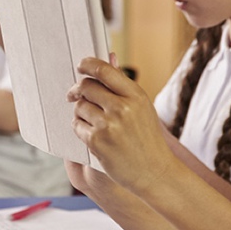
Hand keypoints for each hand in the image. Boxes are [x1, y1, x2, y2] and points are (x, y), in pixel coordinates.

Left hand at [67, 57, 176, 196]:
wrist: (155, 172)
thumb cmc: (147, 138)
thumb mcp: (142, 107)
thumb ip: (122, 85)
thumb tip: (110, 57)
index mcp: (135, 96)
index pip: (104, 70)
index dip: (87, 64)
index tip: (81, 66)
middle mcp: (122, 108)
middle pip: (86, 86)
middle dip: (79, 90)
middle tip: (75, 95)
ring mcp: (108, 125)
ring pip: (79, 106)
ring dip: (80, 111)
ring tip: (92, 121)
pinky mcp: (97, 142)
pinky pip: (77, 125)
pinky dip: (80, 128)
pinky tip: (93, 135)